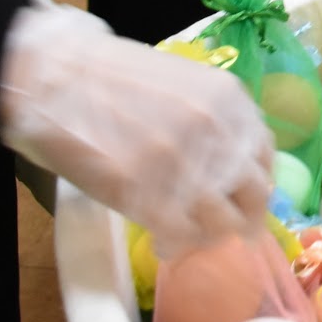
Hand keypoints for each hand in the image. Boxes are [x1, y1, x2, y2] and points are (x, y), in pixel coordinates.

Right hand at [0, 3, 272, 256]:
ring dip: (208, 235)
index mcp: (229, 101)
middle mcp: (219, 135)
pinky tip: (163, 242)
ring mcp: (186, 169)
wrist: (57, 78)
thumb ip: (213, 119)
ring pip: (221, 223)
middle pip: (253, 194)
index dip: (256, 182)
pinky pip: (181, 237)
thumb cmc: (111, 76)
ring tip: (189, 235)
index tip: (245, 196)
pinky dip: (175, 246)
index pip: (264, 154)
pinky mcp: (150, 198)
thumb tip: (228, 159)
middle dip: (245, 218)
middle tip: (233, 231)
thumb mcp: (183, 83)